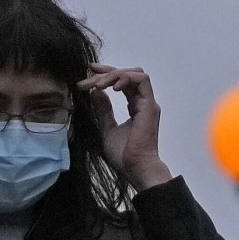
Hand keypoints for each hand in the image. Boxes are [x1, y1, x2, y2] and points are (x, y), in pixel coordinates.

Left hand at [76, 63, 171, 190]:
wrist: (135, 167)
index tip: (89, 71)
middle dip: (107, 72)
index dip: (107, 73)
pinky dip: (125, 79)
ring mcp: (148, 103)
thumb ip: (103, 110)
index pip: (123, 82)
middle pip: (128, 74)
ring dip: (114, 74)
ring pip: (136, 74)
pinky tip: (110, 87)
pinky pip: (141, 81)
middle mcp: (143, 102)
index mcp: (135, 106)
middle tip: (88, 76)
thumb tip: (95, 92)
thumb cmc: (123, 154)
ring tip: (98, 84)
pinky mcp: (150, 106)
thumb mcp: (106, 127)